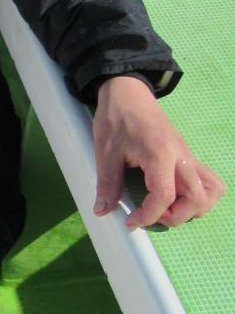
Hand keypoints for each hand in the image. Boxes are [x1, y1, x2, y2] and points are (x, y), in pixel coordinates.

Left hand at [92, 76, 224, 228]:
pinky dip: (198, 195)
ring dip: (193, 207)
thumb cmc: (116, 118)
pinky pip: (208, 180)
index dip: (149, 215)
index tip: (130, 221)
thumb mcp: (106, 152)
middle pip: (198, 198)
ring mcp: (188, 156)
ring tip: (166, 207)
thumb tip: (103, 211)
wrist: (127, 92)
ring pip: (212, 190)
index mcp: (160, 154)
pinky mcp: (188, 156)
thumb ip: (107, 183)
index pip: (164, 195)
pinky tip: (174, 196)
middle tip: (150, 214)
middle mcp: (182, 157)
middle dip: (176, 217)